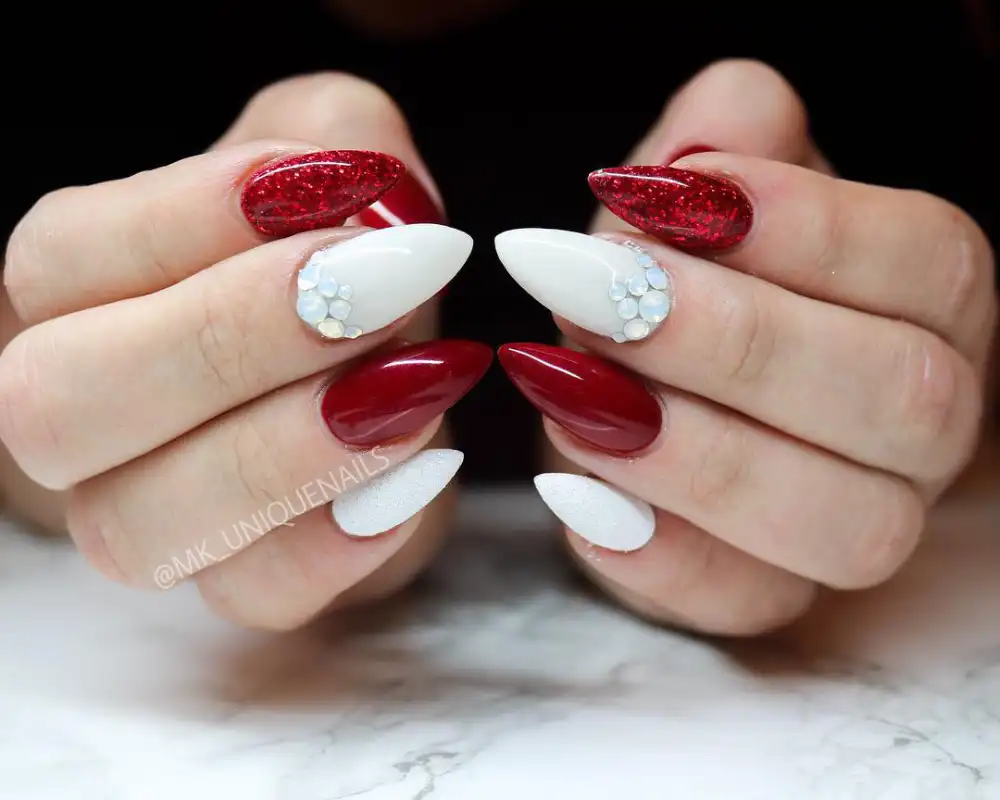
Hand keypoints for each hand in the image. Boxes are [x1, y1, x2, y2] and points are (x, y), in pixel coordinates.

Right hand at [0, 73, 484, 628]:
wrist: (386, 360)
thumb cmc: (340, 252)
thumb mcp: (339, 156)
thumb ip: (337, 138)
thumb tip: (362, 192)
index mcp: (69, 293)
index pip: (57, 260)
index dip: (191, 219)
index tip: (335, 185)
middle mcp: (79, 418)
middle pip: (60, 405)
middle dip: (228, 340)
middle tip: (378, 283)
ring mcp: (149, 516)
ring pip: (141, 528)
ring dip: (285, 452)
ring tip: (414, 384)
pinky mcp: (243, 580)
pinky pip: (255, 595)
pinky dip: (343, 540)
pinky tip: (422, 467)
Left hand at [496, 60, 997, 634]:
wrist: (635, 377)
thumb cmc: (677, 274)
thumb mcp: (692, 190)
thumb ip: (722, 142)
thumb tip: (715, 140)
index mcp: (930, 303)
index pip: (928, 264)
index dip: (806, 229)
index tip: (670, 195)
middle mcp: (922, 426)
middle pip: (901, 401)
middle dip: (737, 343)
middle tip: (599, 293)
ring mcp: (857, 523)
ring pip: (842, 524)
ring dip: (696, 455)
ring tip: (572, 391)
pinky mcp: (768, 592)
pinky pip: (744, 601)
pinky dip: (653, 552)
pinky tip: (574, 488)